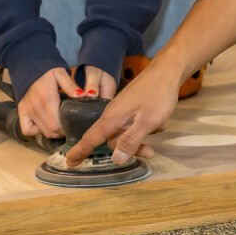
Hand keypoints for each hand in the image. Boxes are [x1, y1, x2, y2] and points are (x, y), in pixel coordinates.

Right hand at [17, 66, 82, 137]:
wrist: (28, 64)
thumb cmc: (47, 70)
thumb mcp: (61, 74)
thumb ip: (70, 86)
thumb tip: (84, 95)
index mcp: (47, 100)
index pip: (56, 127)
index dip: (65, 130)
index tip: (72, 125)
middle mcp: (36, 109)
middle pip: (50, 132)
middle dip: (61, 132)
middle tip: (67, 125)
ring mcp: (27, 111)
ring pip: (41, 132)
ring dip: (51, 132)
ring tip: (58, 124)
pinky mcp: (21, 111)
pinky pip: (26, 130)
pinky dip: (34, 130)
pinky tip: (42, 124)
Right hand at [64, 60, 179, 166]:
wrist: (166, 72)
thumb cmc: (157, 96)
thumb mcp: (147, 122)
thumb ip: (131, 141)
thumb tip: (115, 159)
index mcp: (112, 118)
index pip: (91, 139)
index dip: (80, 152)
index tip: (69, 163)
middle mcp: (113, 114)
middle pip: (113, 141)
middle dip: (129, 149)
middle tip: (150, 152)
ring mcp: (121, 110)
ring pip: (124, 133)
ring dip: (139, 138)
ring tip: (158, 128)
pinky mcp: (130, 107)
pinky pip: (132, 124)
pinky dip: (144, 127)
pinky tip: (158, 121)